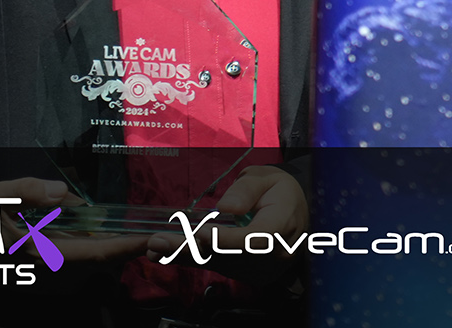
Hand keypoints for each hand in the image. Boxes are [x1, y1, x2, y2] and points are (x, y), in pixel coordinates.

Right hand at [0, 177, 150, 264]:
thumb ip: (27, 192)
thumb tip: (61, 192)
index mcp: (37, 252)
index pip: (90, 253)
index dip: (121, 248)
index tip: (149, 241)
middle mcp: (48, 264)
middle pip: (98, 260)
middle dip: (130, 249)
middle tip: (164, 235)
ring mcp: (49, 264)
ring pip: (92, 259)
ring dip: (120, 248)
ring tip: (151, 233)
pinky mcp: (49, 259)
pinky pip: (82, 255)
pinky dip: (104, 246)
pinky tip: (123, 235)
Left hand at [146, 164, 306, 284]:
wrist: (297, 215)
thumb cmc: (279, 192)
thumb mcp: (267, 177)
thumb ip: (247, 189)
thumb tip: (225, 207)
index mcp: (283, 224)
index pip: (255, 238)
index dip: (227, 239)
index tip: (201, 233)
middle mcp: (274, 253)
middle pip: (229, 255)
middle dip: (191, 249)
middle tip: (158, 242)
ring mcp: (261, 268)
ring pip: (220, 264)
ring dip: (184, 256)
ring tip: (154, 247)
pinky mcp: (248, 274)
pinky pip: (218, 267)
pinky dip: (192, 259)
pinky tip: (166, 253)